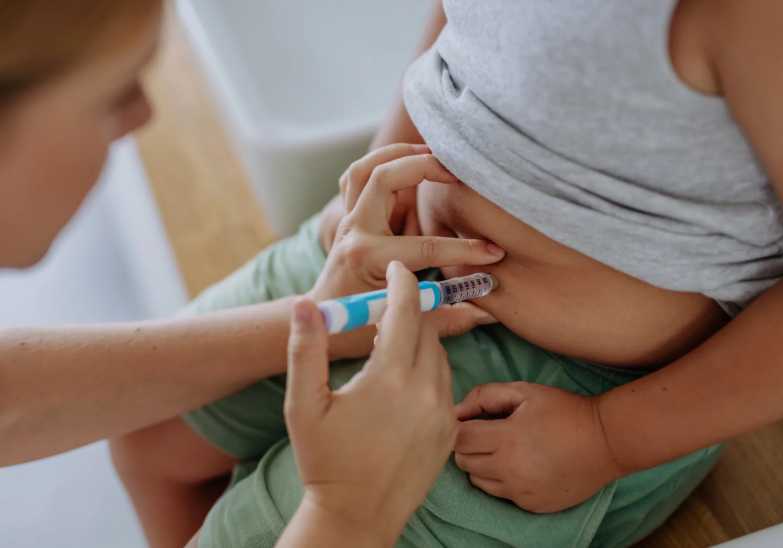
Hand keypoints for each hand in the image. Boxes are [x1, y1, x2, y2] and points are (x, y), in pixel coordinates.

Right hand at [286, 262, 456, 544]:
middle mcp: (426, 392)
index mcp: (390, 379)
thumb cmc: (324, 460)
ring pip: (440, 355)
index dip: (403, 282)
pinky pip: (446, 383)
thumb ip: (305, 349)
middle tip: (389, 306)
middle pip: (428, 329)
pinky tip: (405, 378)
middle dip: (411, 310)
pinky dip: (430, 369)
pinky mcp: (450, 431)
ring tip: (393, 342)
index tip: (398, 267)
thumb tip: (303, 304)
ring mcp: (443, 413)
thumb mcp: (303, 405)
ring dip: (421, 340)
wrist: (357, 516)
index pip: (406, 311)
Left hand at [311, 144, 505, 359]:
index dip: (465, 250)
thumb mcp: (402, 325)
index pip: (424, 246)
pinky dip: (384, 162)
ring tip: (436, 154)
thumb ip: (446, 317)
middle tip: (460, 172)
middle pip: (384, 178)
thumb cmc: (356, 327)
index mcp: (367, 259)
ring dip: (400, 154)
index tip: (493, 253)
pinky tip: (411, 164)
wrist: (321, 320)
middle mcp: (354, 232)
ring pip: (366, 167)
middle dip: (425, 166)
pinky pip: (360, 175)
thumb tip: (487, 313)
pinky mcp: (348, 215)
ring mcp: (348, 220)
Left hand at [454, 382, 625, 512]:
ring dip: (481, 465)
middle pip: (464, 461)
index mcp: (507, 438)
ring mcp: (520, 491)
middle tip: (486, 433)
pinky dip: (500, 480)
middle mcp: (510, 469)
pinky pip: (500, 494)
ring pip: (478, 480)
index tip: (472, 421)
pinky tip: (519, 465)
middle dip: (468, 446)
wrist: (605, 441)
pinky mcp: (531, 504)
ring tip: (501, 449)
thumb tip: (457, 410)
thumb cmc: (564, 410)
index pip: (460, 439)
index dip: (461, 427)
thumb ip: (486, 395)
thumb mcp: (525, 391)